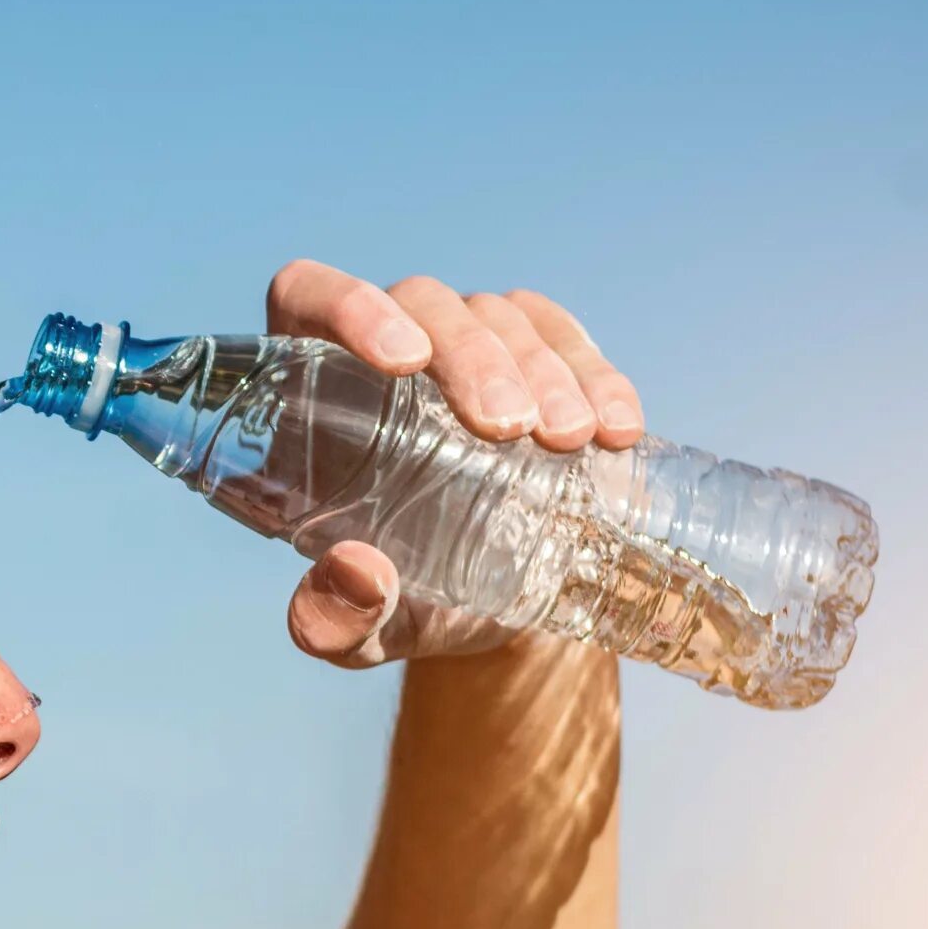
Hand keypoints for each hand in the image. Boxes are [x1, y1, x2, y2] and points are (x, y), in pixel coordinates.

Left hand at [267, 259, 644, 667]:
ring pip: (496, 314)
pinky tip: (618, 432)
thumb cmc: (404, 605)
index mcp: (312, 392)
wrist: (494, 612)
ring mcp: (465, 344)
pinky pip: (562, 335)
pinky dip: (596, 376)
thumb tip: (354, 574)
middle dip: (473, 357)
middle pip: (422, 301)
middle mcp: (386, 347)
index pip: (309, 296)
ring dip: (541, 369)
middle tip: (509, 429)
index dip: (350, 306)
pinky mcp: (535, 355)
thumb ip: (335, 620)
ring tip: (571, 441)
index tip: (405, 361)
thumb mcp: (364, 631)